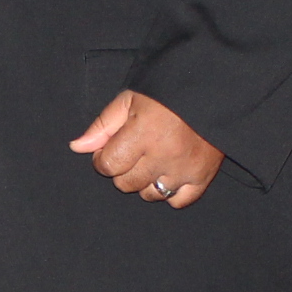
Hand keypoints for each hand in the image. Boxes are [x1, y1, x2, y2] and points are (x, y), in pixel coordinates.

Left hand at [71, 89, 224, 209]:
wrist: (213, 90)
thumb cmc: (167, 92)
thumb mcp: (130, 99)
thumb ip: (103, 125)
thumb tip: (78, 147)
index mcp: (142, 133)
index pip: (109, 165)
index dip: (103, 159)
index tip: (110, 149)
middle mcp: (163, 156)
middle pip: (127, 183)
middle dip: (123, 170)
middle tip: (133, 151)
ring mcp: (184, 169)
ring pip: (150, 195)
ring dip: (145, 182)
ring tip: (152, 161)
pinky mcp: (203, 177)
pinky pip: (178, 201)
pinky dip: (170, 193)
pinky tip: (168, 174)